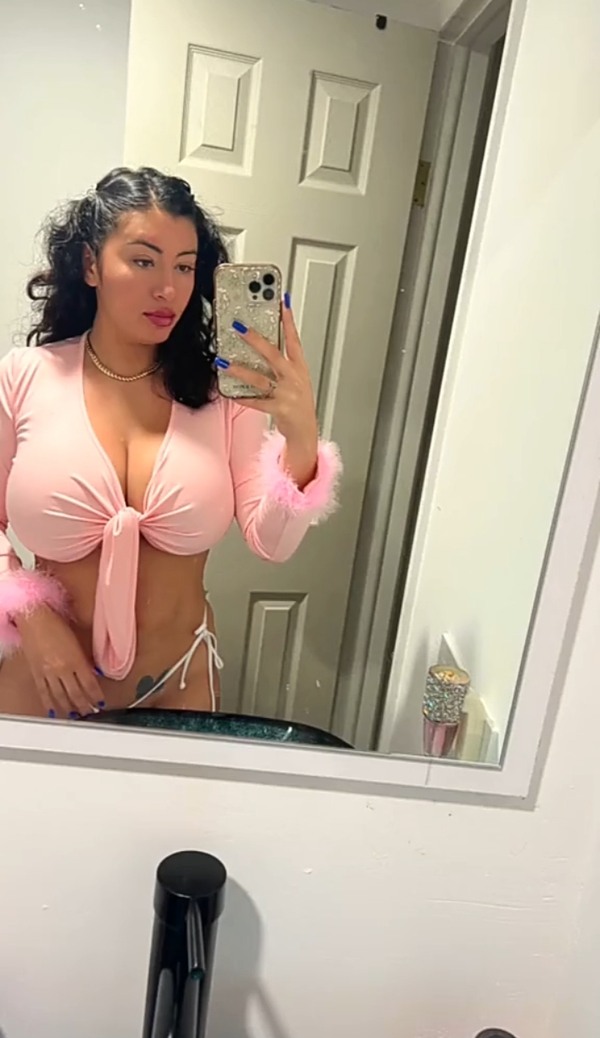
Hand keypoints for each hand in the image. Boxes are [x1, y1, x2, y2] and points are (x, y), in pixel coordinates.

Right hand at [15, 605, 103, 717]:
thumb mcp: (77, 641)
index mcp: (76, 660)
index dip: (96, 696)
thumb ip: (85, 659)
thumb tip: (93, 672)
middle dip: (85, 705)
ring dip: (70, 707)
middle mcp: (63, 669)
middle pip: (76, 694)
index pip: (90, 684)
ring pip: (61, 696)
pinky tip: (54, 711)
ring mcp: (49, 673)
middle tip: (91, 712)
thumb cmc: (56, 624)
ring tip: (76, 715)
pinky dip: (50, 703)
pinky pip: (44, 692)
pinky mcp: (37, 674)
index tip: (101, 703)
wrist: (36, 618)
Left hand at [220, 297, 318, 484]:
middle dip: (255, 339)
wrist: (306, 430)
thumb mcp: (297, 378)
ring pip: (260, 378)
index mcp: (299, 368)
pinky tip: (228, 392)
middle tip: (239, 327)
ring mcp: (286, 394)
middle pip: (273, 354)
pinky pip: (256, 402)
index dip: (289, 321)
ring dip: (240, 370)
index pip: (294, 339)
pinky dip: (242, 397)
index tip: (281, 303)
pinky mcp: (278, 409)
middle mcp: (293, 378)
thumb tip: (263, 343)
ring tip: (223, 362)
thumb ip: (283, 361)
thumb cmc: (299, 402)